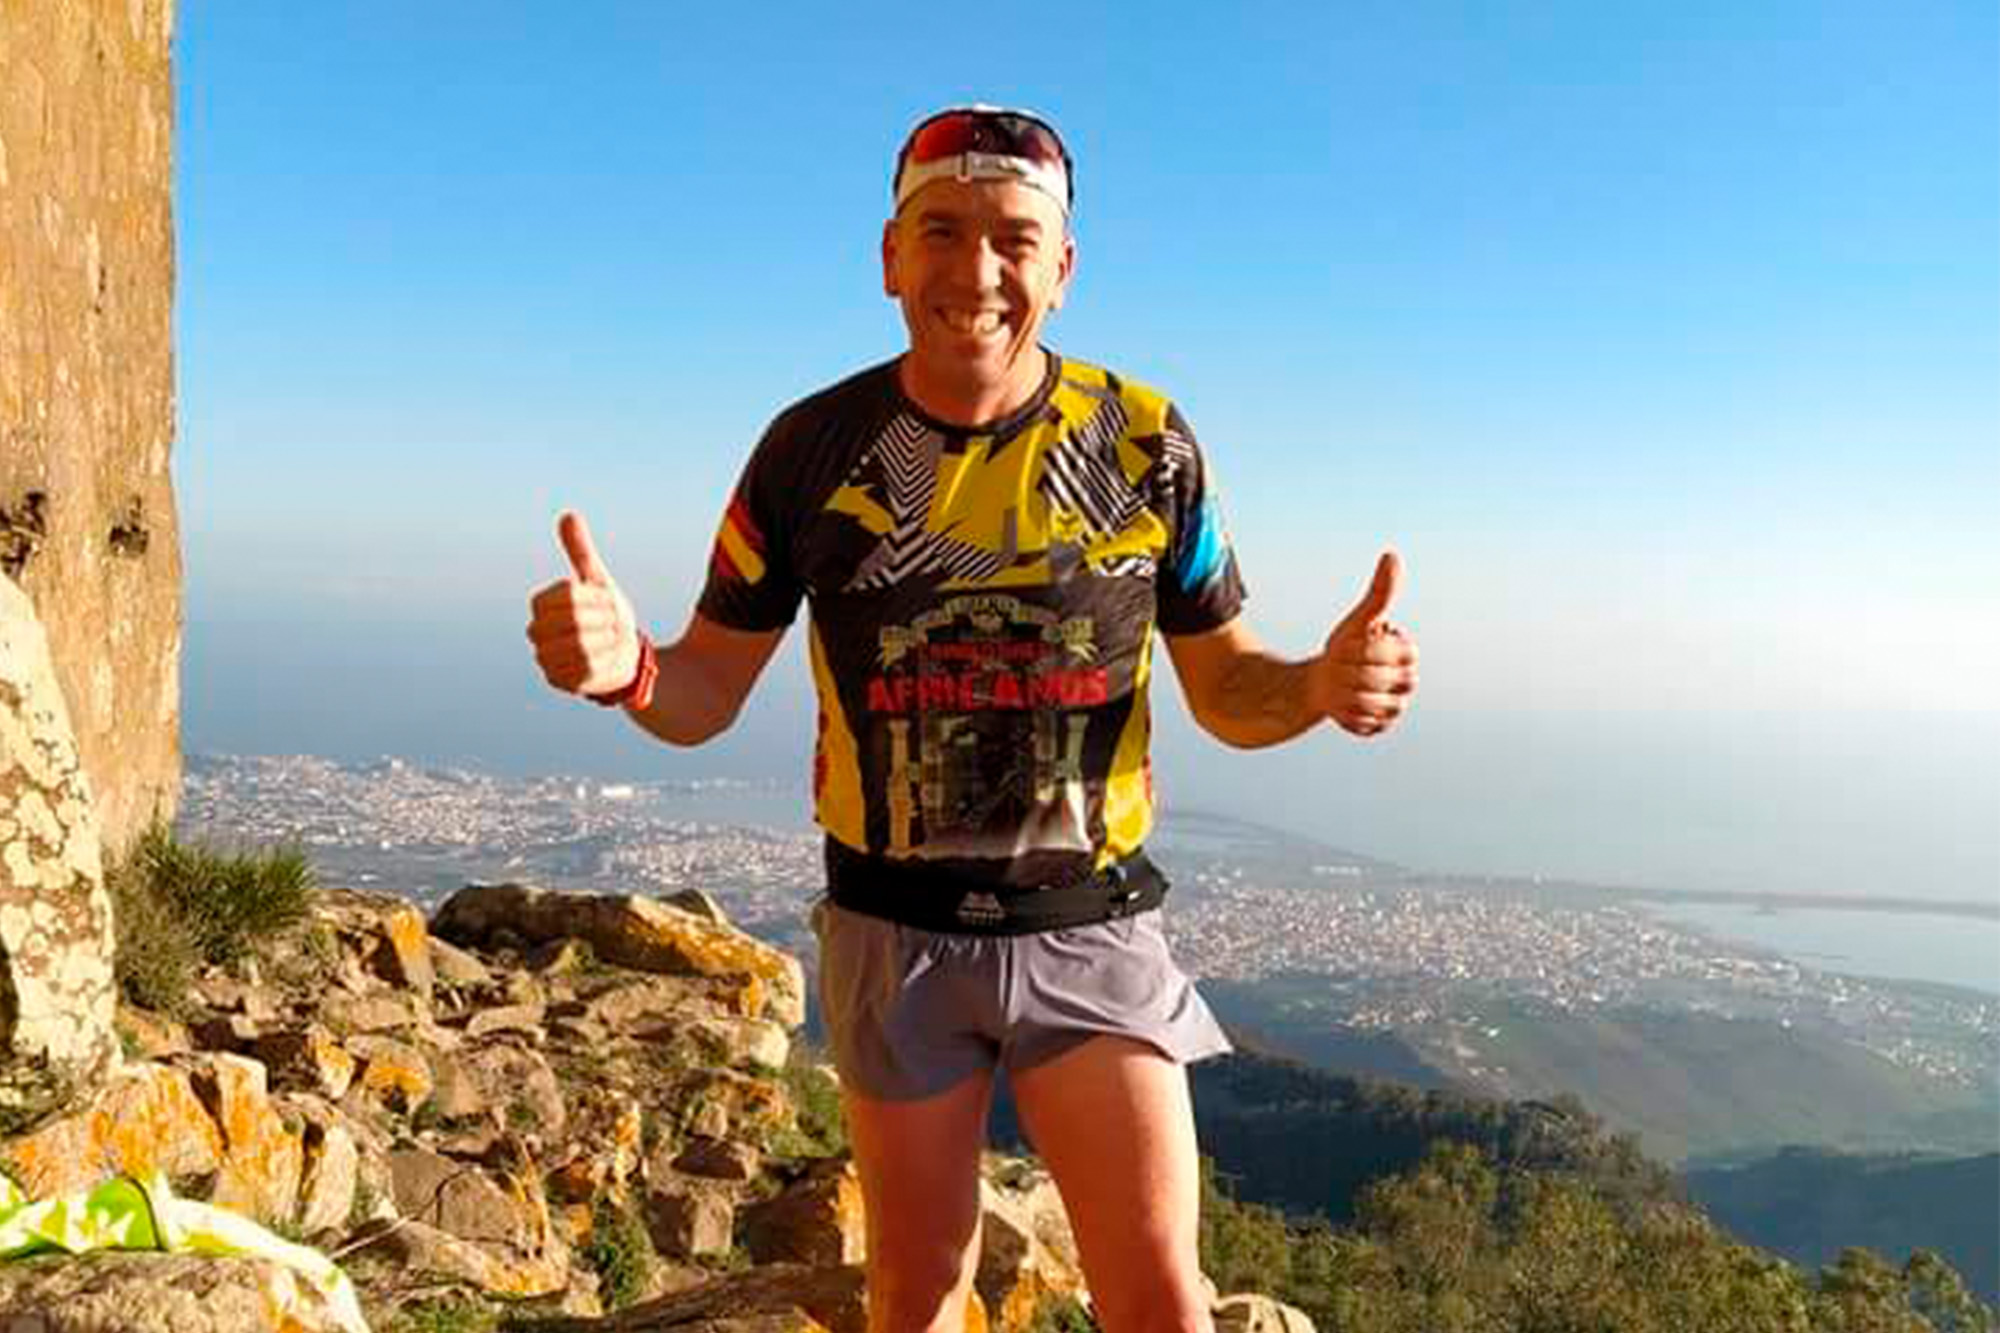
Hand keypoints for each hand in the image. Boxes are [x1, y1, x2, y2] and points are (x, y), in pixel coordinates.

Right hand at [526, 511, 642, 697]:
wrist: (623, 656)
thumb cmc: (607, 615)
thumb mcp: (597, 580)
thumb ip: (580, 552)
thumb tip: (568, 515)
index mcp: (542, 605)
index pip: (568, 594)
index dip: (595, 597)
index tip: (605, 600)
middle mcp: (537, 633)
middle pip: (575, 620)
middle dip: (604, 619)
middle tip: (614, 622)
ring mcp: (547, 659)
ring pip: (581, 645)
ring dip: (607, 640)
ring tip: (612, 639)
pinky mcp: (562, 682)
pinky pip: (588, 669)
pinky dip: (607, 660)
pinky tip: (610, 656)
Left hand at [1313, 551, 1418, 737]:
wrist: (1324, 680)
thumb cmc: (1345, 645)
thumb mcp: (1359, 619)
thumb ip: (1379, 593)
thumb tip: (1392, 555)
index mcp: (1407, 656)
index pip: (1391, 654)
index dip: (1365, 649)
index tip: (1350, 644)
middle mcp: (1407, 684)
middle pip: (1378, 680)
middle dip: (1350, 671)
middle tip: (1339, 665)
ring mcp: (1394, 709)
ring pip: (1369, 704)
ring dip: (1344, 693)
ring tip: (1337, 683)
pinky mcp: (1378, 728)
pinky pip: (1359, 723)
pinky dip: (1342, 713)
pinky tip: (1337, 703)